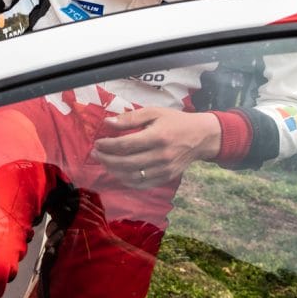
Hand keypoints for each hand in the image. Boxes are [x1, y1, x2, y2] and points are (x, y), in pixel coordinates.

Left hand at [90, 107, 220, 188]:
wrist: (200, 137)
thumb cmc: (175, 121)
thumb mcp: (154, 112)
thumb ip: (131, 118)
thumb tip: (108, 123)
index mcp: (157, 137)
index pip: (126, 145)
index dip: (108, 145)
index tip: (98, 143)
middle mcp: (161, 156)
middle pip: (127, 163)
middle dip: (107, 159)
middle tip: (96, 153)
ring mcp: (164, 169)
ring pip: (133, 176)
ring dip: (114, 171)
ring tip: (104, 162)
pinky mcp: (166, 178)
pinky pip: (143, 184)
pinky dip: (127, 181)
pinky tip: (118, 173)